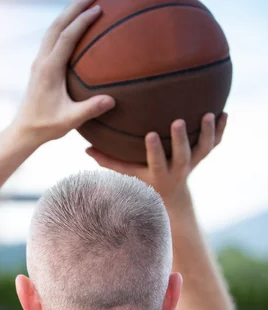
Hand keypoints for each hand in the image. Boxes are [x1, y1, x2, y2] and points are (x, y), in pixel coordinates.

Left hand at [12, 0, 114, 145]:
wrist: (25, 130)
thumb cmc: (47, 126)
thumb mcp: (70, 120)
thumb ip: (90, 109)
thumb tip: (112, 100)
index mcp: (49, 69)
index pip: (66, 37)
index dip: (82, 21)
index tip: (98, 9)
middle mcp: (42, 61)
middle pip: (57, 25)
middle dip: (75, 7)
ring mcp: (39, 62)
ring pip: (53, 29)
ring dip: (68, 13)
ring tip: (85, 2)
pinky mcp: (40, 66)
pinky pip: (52, 38)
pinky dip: (64, 26)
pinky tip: (75, 25)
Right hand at [87, 113, 227, 210]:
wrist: (170, 196)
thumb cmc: (142, 181)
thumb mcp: (126, 175)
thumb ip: (107, 161)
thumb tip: (85, 148)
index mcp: (158, 174)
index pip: (156, 163)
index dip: (155, 150)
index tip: (150, 134)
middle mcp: (178, 170)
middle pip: (183, 156)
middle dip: (181, 140)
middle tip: (178, 121)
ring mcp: (192, 163)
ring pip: (203, 150)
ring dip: (208, 133)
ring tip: (210, 115)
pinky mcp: (202, 156)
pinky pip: (214, 144)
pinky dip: (221, 131)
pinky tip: (224, 113)